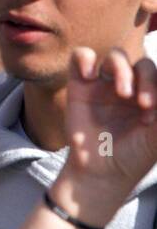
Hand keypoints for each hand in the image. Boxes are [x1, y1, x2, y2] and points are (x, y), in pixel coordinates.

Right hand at [53, 48, 156, 222]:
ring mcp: (104, 85)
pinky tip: (91, 76)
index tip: (152, 109)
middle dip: (145, 79)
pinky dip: (86, 59)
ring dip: (121, 69)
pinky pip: (81, 56)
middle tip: (141, 103)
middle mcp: (130, 88)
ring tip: (122, 92)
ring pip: (115, 56)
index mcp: (151, 96)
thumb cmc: (134, 156)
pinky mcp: (79, 85)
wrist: (101, 172)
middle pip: (141, 64)